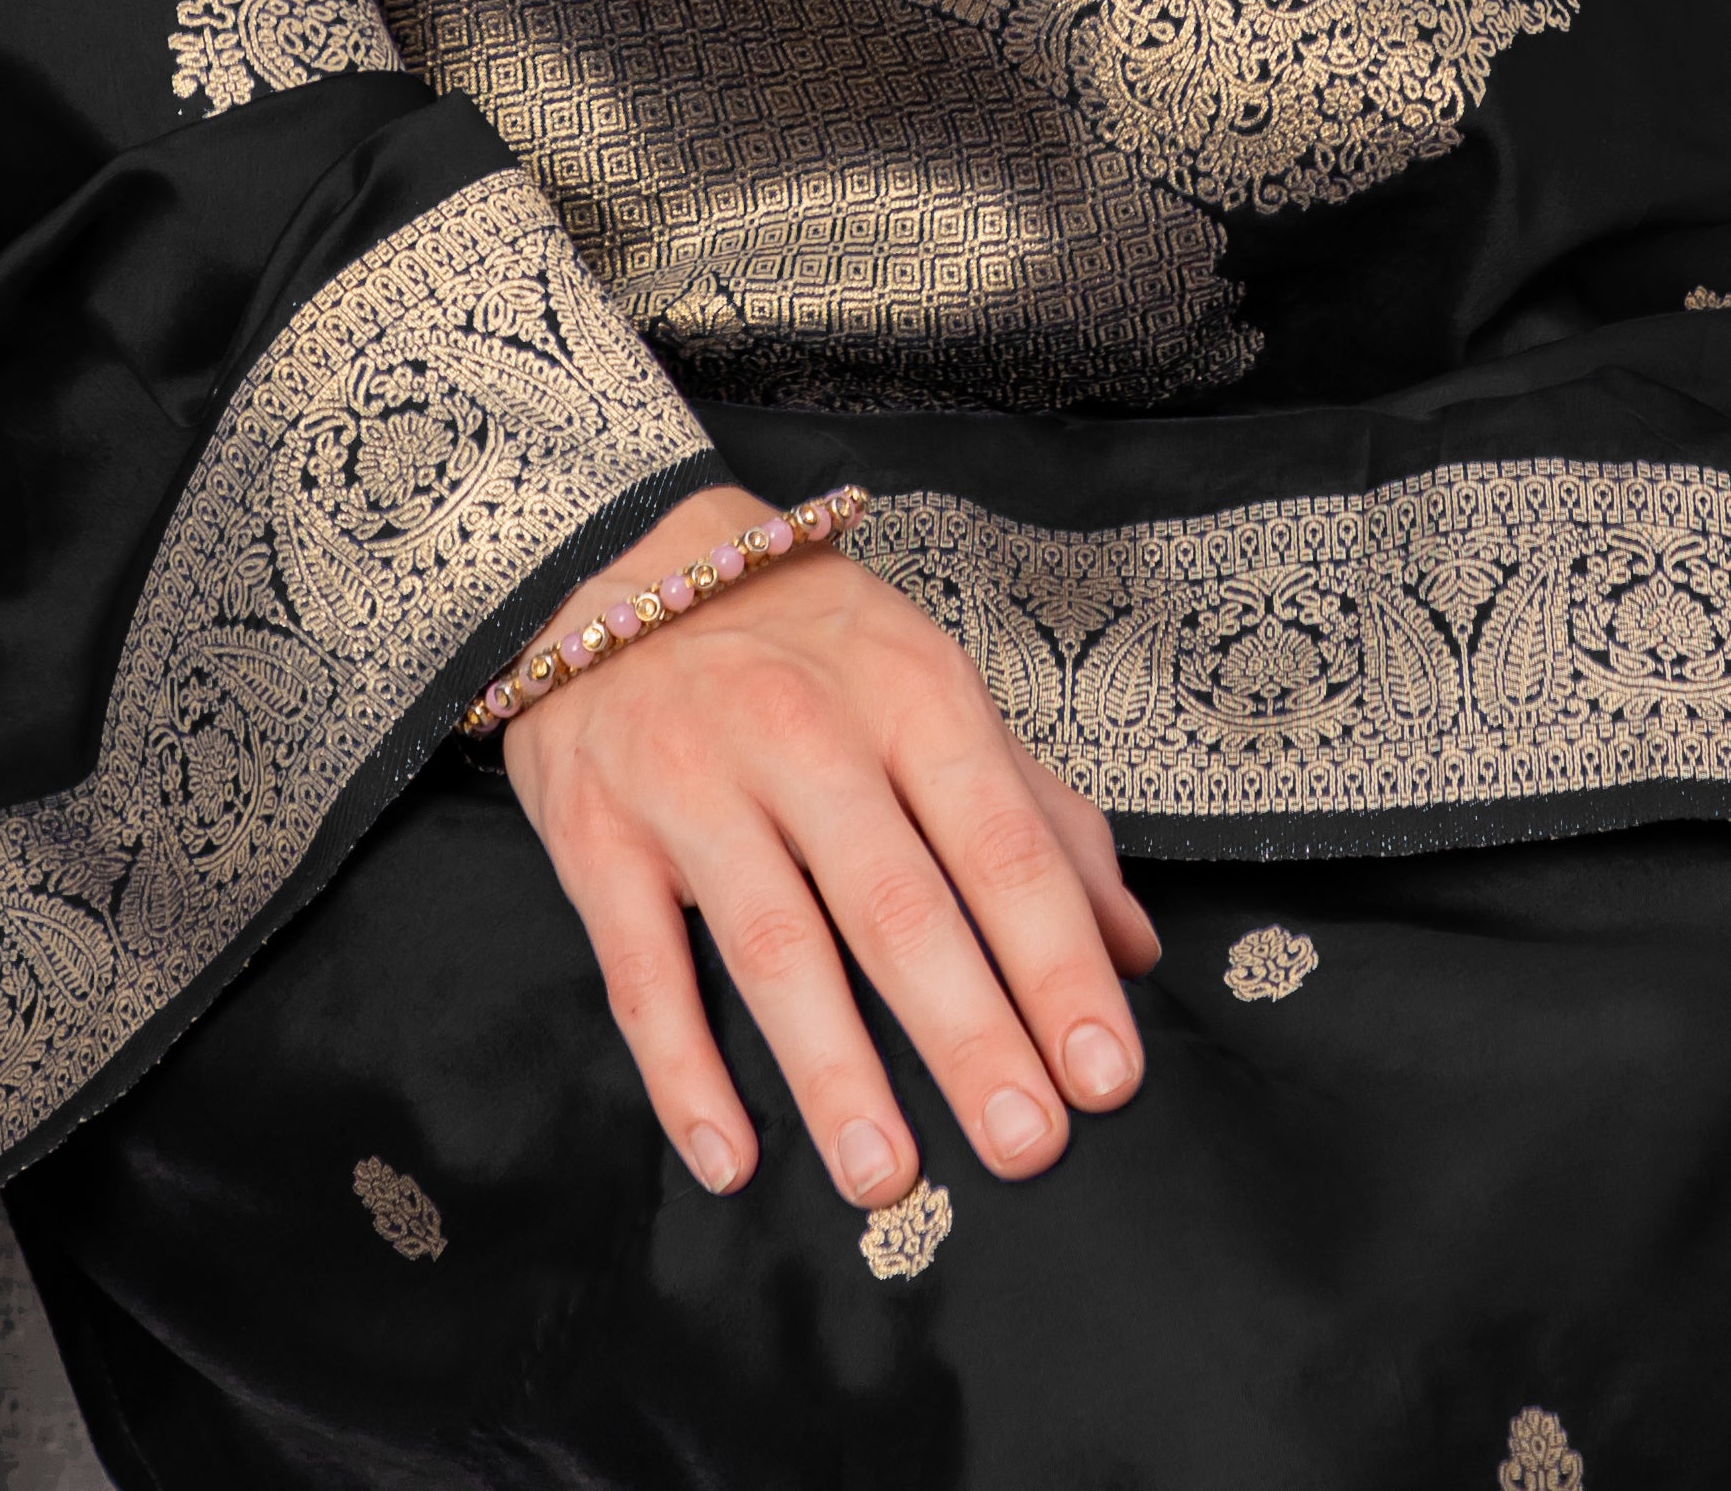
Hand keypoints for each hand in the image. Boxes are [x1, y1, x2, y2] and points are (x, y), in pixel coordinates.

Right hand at [503, 496, 1161, 1209]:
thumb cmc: (807, 644)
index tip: (1109, 1077)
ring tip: (885, 1177)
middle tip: (1026, 1148)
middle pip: (897, 904)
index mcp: (910, 694)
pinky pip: (640, 969)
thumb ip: (1036, 816)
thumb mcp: (931, 689)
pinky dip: (683, 1071)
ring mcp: (694, 786)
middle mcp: (806, 737)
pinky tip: (728, 1157)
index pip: (1001, 844)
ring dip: (832, 1069)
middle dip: (968, 1034)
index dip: (1059, 964)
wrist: (619, 554)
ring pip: (774, 943)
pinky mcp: (598, 837)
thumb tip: (1132, 948)